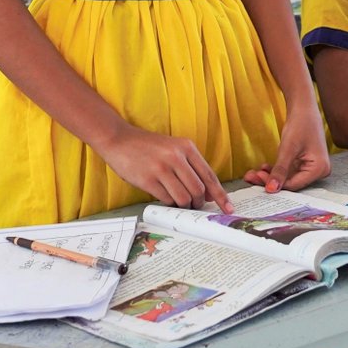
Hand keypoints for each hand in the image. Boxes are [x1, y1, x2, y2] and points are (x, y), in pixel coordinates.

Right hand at [102, 125, 232, 211]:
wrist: (120, 139)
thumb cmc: (148, 146)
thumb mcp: (173, 148)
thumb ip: (190, 167)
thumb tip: (207, 193)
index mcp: (186, 147)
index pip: (209, 175)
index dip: (220, 195)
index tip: (228, 208)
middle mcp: (176, 156)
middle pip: (198, 190)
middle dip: (198, 203)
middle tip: (194, 206)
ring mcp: (161, 168)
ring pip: (183, 198)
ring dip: (183, 205)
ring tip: (178, 202)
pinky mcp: (148, 179)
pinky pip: (166, 199)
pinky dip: (168, 203)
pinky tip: (164, 196)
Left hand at [243, 101, 330, 192]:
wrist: (303, 106)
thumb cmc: (300, 123)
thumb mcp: (288, 148)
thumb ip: (280, 170)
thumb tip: (271, 189)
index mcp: (319, 169)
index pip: (294, 184)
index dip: (276, 184)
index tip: (258, 178)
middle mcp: (318, 171)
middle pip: (290, 182)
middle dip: (270, 180)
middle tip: (252, 176)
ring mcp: (311, 167)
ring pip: (287, 177)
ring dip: (270, 175)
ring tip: (253, 173)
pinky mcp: (304, 162)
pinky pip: (288, 170)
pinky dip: (276, 169)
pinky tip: (263, 167)